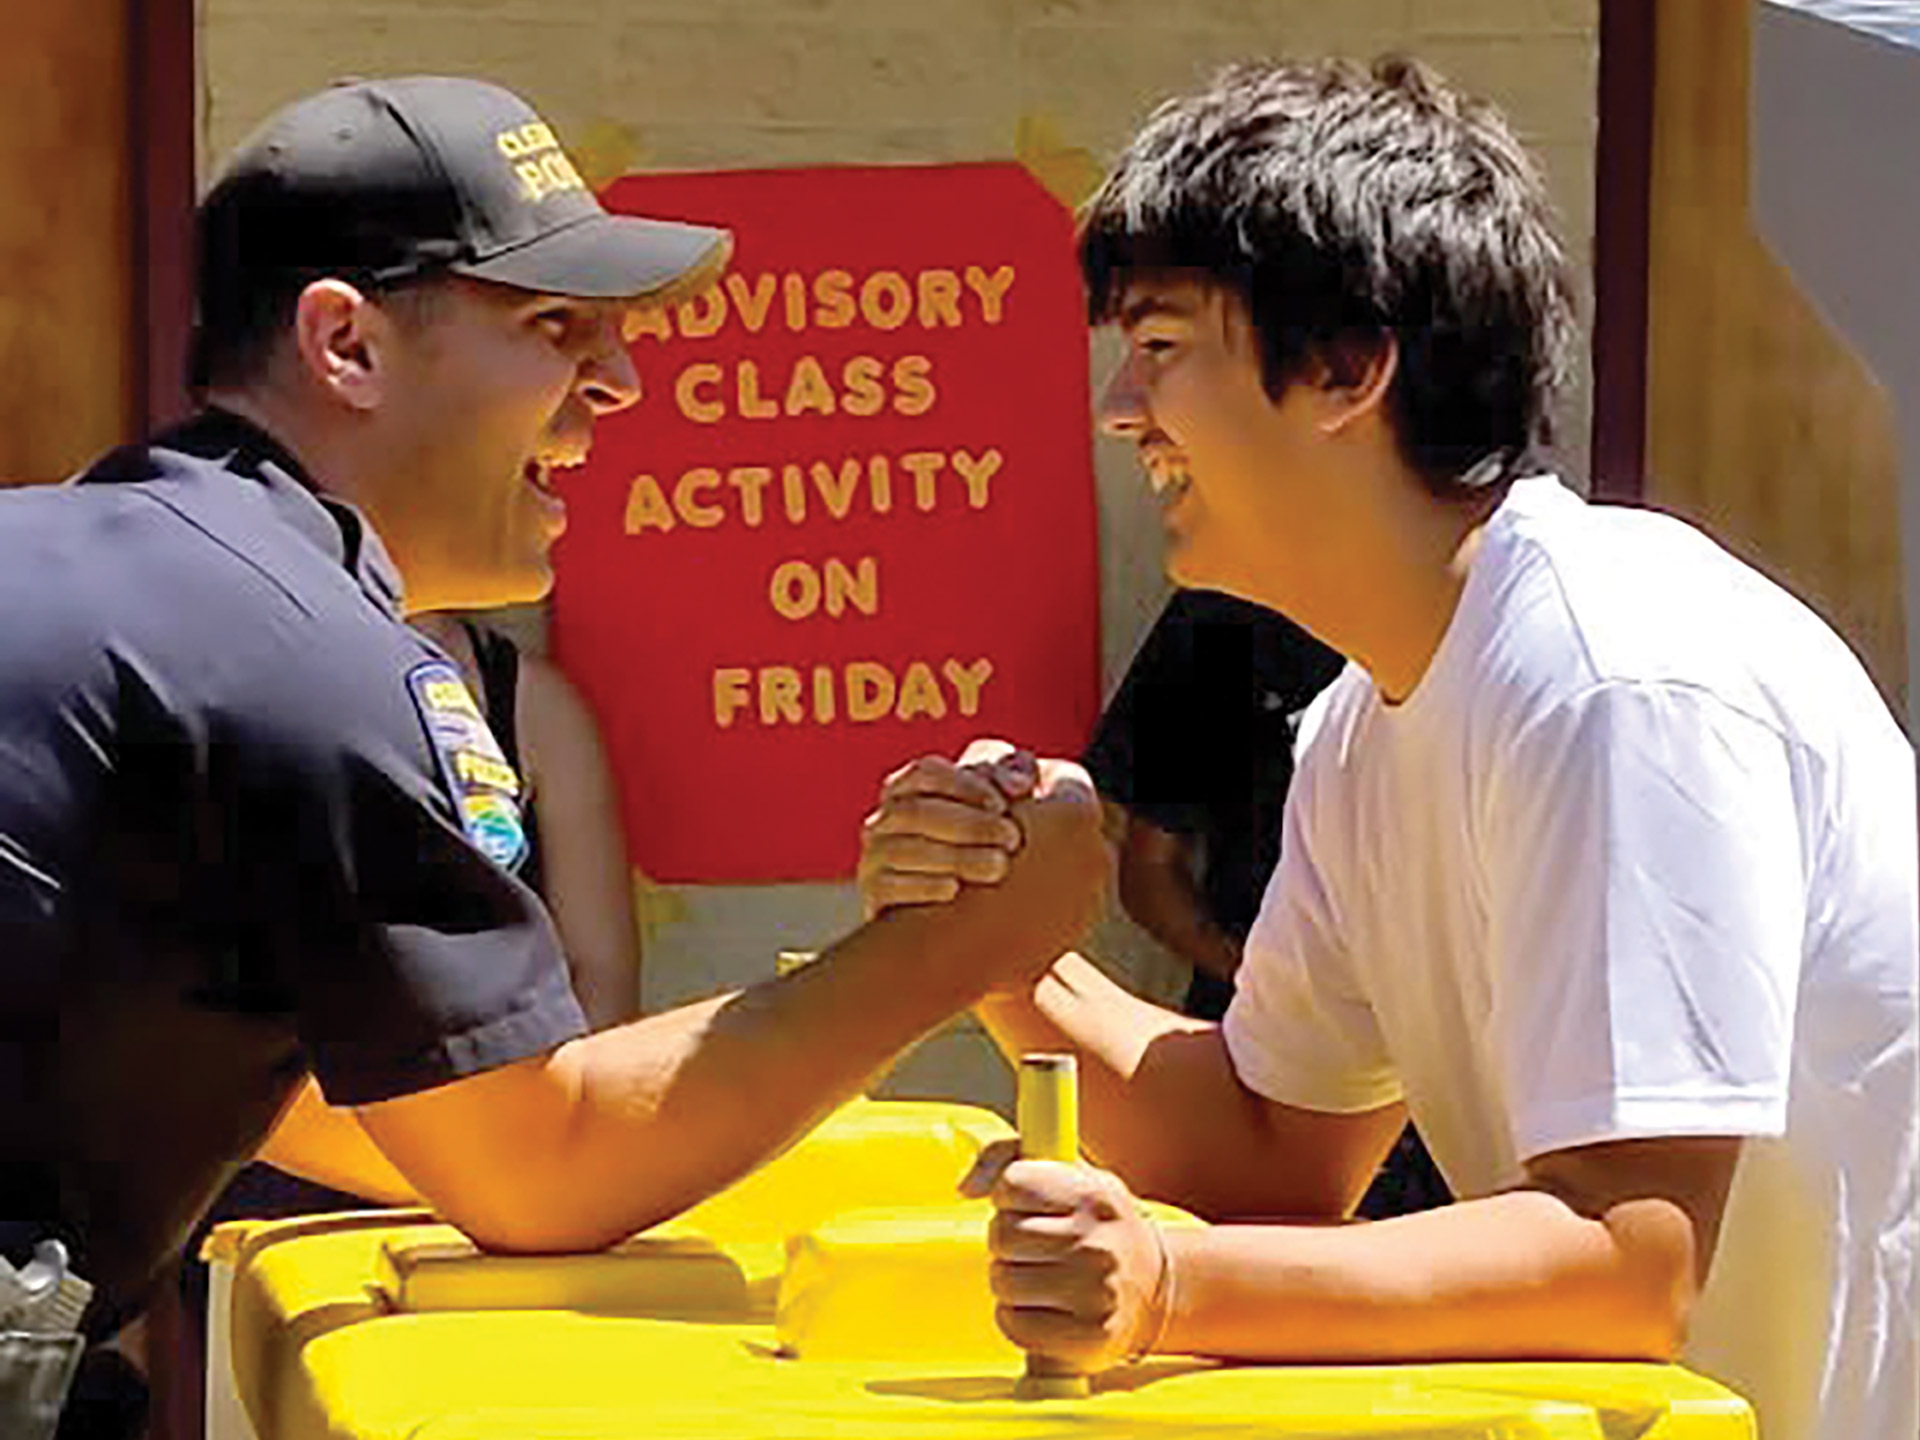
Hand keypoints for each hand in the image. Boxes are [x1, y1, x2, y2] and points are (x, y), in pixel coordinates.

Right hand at [858, 739, 1042, 919]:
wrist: (981, 896)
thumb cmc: (997, 829)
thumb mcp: (1012, 792)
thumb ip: (1018, 772)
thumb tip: (1016, 785)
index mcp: (911, 785)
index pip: (924, 772)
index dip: (963, 785)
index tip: (1002, 805)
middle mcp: (885, 817)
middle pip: (914, 811)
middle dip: (967, 825)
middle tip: (1012, 839)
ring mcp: (874, 855)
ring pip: (901, 849)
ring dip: (953, 857)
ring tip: (998, 866)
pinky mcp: (874, 893)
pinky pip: (886, 887)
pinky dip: (919, 886)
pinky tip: (954, 889)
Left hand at [961, 1139, 1171, 1373]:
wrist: (1154, 1287)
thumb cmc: (1097, 1225)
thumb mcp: (1070, 1173)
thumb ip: (1007, 1156)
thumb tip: (966, 1187)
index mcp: (1093, 1195)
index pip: (1012, 1184)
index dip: (1008, 1196)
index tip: (1025, 1205)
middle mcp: (1098, 1243)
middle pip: (1002, 1235)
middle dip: (1006, 1242)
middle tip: (1032, 1246)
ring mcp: (1096, 1294)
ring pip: (1003, 1281)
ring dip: (1010, 1280)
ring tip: (1040, 1276)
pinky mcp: (1087, 1337)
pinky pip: (1014, 1324)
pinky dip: (1017, 1318)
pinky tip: (1043, 1307)